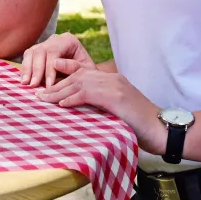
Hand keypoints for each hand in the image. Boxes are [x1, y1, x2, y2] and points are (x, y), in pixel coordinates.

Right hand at [19, 32, 95, 87]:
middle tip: (34, 85)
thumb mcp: (85, 70)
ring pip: (31, 53)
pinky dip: (25, 69)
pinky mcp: (36, 52)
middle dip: (36, 69)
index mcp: (68, 40)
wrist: (83, 73)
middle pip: (40, 51)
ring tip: (26, 84)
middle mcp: (54, 39)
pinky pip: (26, 57)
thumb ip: (73, 66)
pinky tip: (24, 81)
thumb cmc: (86, 72)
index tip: (49, 85)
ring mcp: (44, 44)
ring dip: (27, 69)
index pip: (54, 52)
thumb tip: (55, 63)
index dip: (49, 69)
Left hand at [35, 68, 162, 146]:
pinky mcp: (115, 97)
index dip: (66, 70)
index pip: (85, 70)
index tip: (50, 75)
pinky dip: (72, 98)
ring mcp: (114, 86)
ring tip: (43, 99)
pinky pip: (88, 94)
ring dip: (59, 92)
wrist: (162, 129)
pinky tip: (61, 104)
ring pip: (79, 84)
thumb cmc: (142, 125)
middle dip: (56, 84)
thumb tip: (84, 111)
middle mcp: (112, 79)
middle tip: (39, 93)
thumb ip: (103, 106)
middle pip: (78, 77)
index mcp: (114, 80)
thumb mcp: (120, 111)